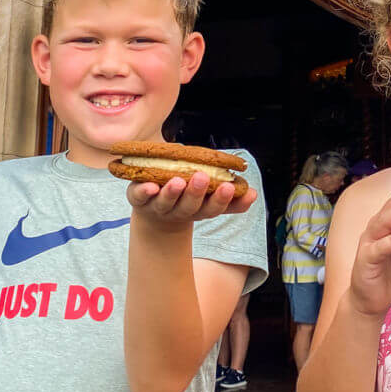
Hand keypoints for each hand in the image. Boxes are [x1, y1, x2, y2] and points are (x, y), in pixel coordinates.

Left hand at [126, 173, 256, 228]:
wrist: (154, 213)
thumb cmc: (188, 197)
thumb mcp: (209, 197)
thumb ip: (230, 196)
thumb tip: (252, 193)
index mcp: (199, 209)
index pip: (213, 208)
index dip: (222, 200)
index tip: (230, 187)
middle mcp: (179, 210)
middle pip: (189, 206)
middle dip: (197, 193)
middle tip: (203, 178)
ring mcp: (158, 206)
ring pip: (166, 202)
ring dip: (173, 193)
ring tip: (179, 181)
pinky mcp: (138, 199)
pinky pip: (139, 196)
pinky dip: (144, 192)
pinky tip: (150, 186)